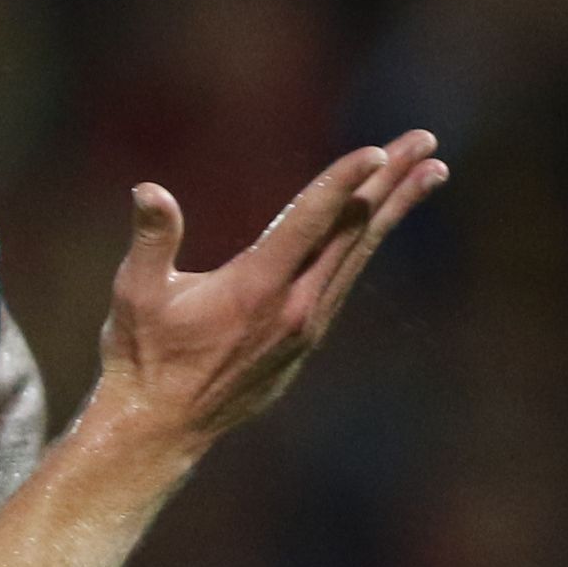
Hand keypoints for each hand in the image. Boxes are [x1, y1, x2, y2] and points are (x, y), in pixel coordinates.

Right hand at [81, 137, 450, 461]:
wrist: (162, 425)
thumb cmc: (143, 354)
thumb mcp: (136, 293)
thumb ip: (152, 239)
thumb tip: (148, 190)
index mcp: (256, 288)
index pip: (309, 222)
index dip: (343, 182)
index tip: (378, 152)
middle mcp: (293, 306)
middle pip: (352, 231)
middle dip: (391, 182)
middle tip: (426, 140)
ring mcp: (307, 325)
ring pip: (359, 254)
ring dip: (394, 209)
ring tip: (431, 171)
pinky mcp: (307, 339)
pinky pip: (347, 278)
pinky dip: (368, 242)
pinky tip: (379, 222)